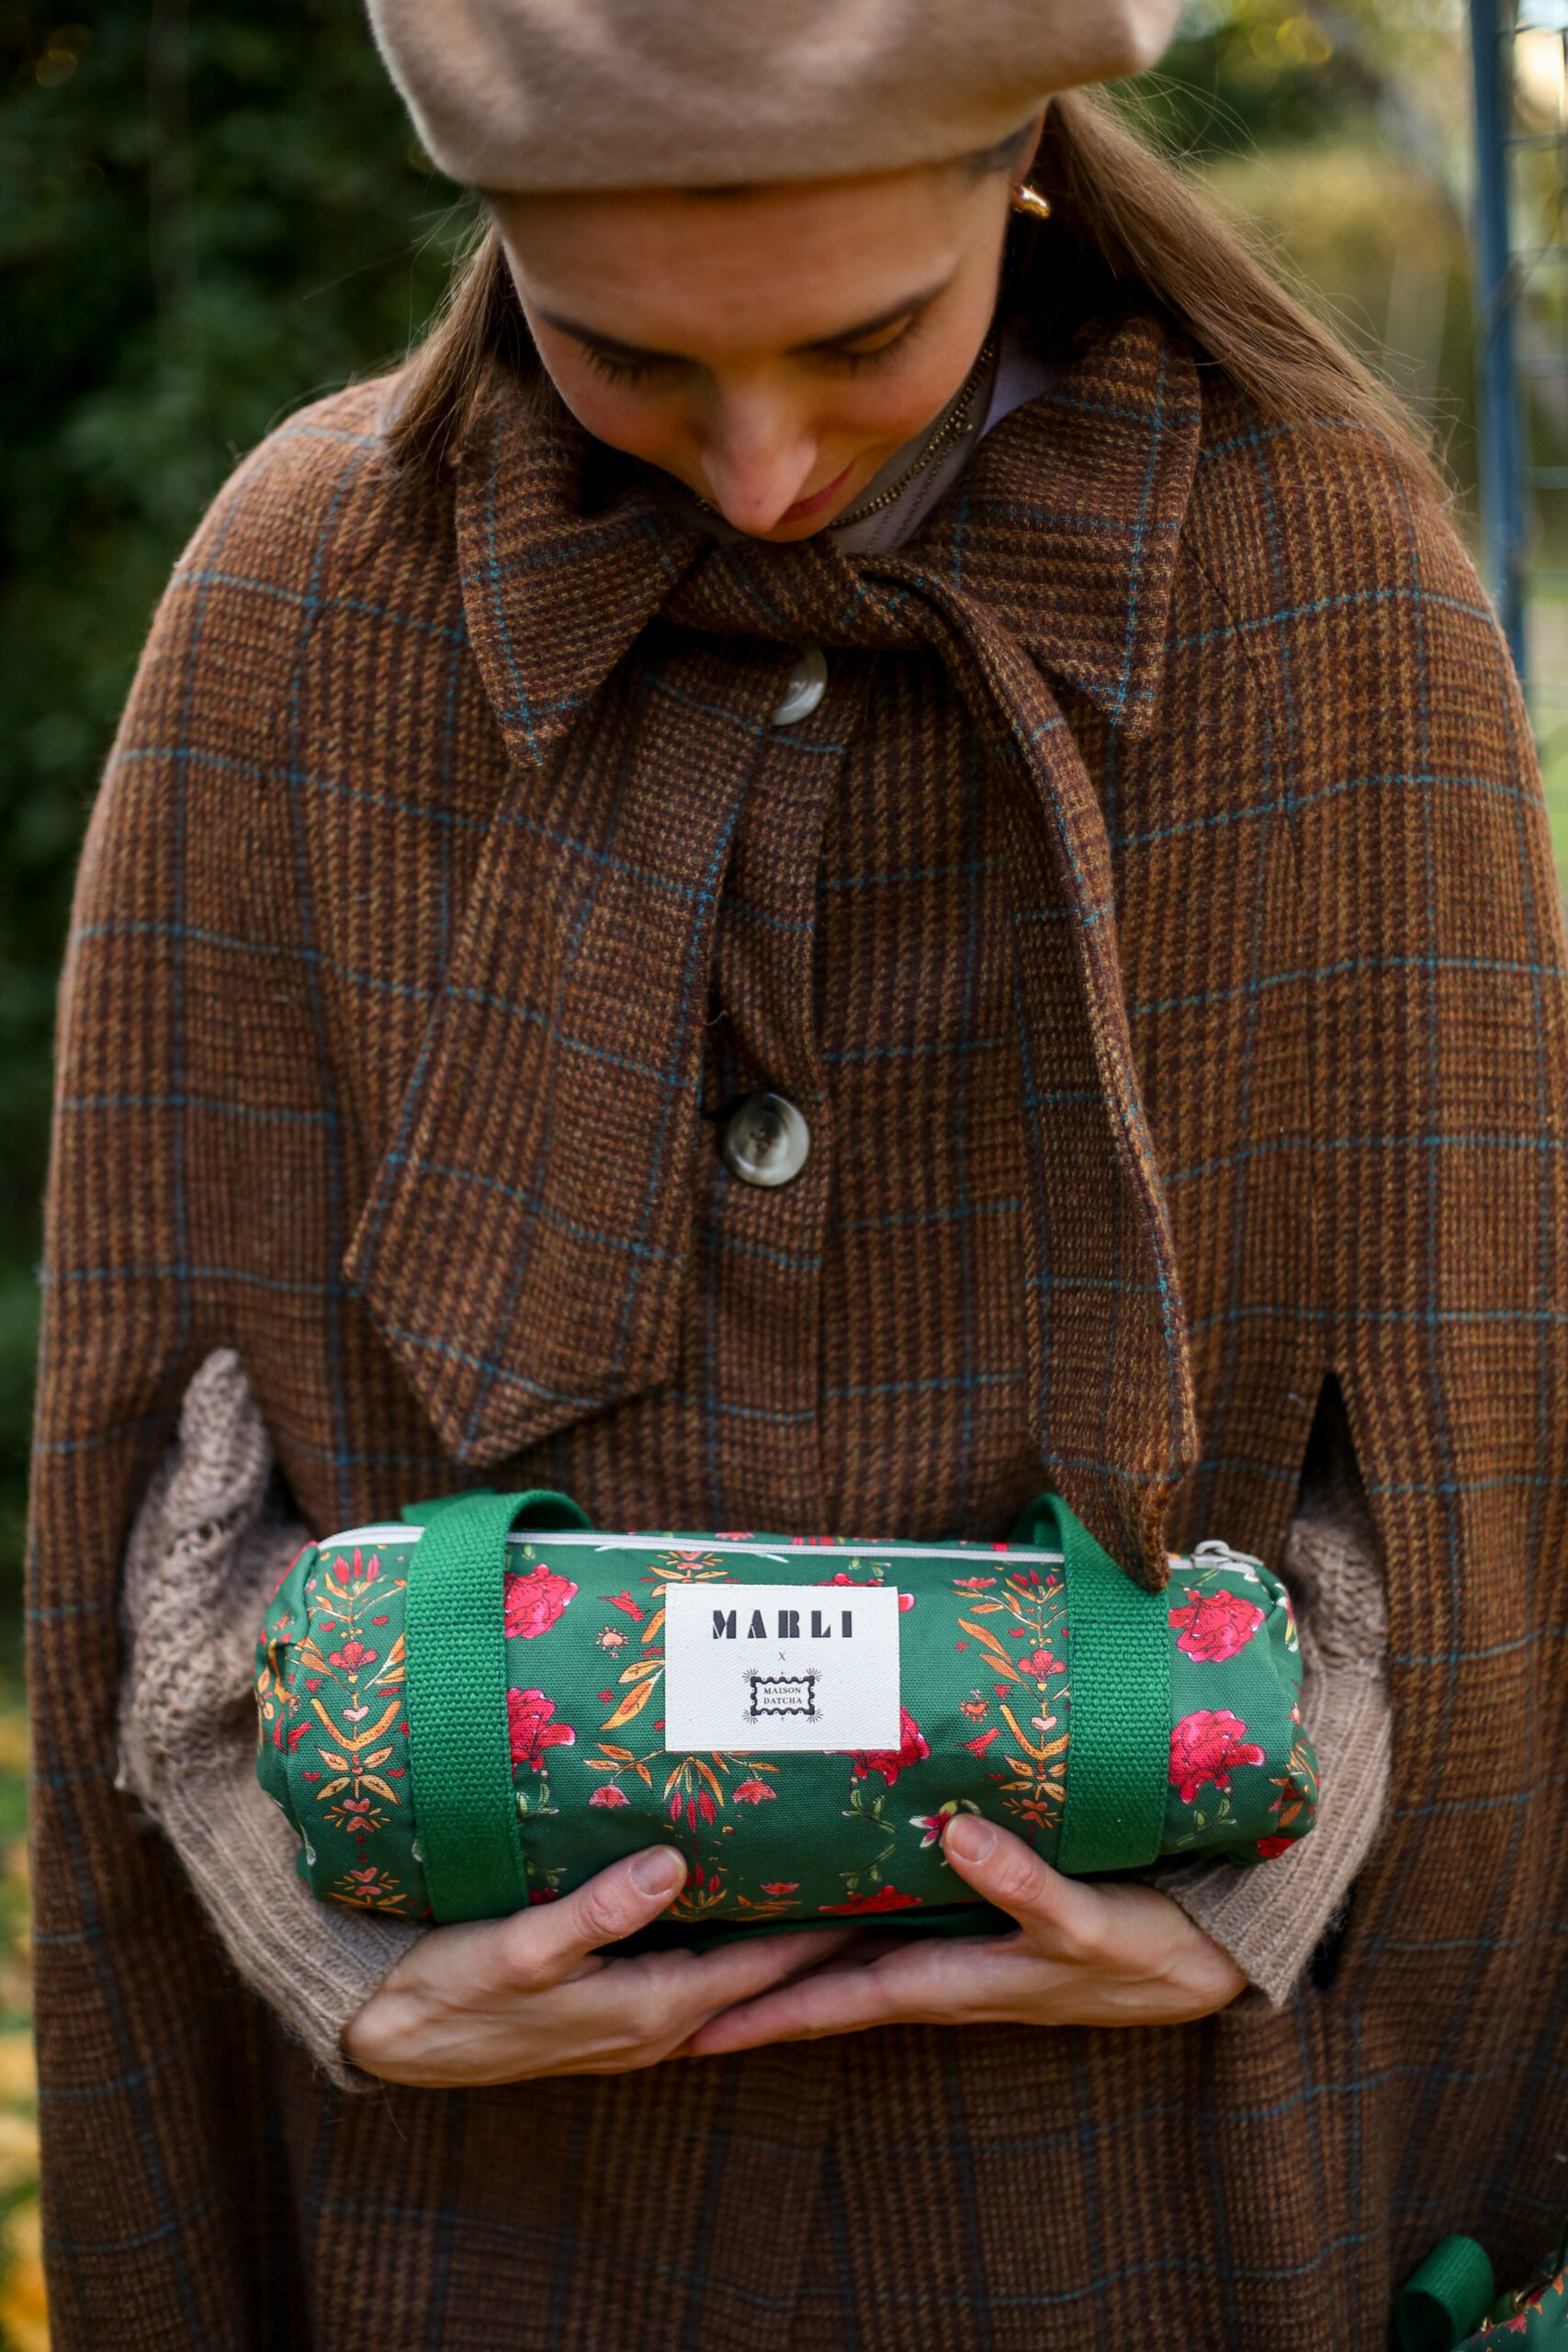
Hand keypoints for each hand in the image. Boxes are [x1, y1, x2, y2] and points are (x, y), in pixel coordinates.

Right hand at [342, 1846, 851, 2086]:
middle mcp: (656, 2026)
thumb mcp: (519, 1946)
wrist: (388, 2037)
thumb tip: (673, 1864)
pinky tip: (745, 1909)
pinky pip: (699, 1977)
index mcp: (649, 2009)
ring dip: (784, 1941)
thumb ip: (598, 1911)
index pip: (764, 1965)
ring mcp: (636, 2025)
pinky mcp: (614, 2012)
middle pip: (764, 1977)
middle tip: (886, 1883)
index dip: (826, 1928)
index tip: (881, 1887)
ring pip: (735, 1978)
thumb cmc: (450, 1987)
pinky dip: (736, 1945)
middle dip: (824, 1936)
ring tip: (838, 1889)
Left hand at [686, 1814, 1245, 2055]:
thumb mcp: (1093, 1921)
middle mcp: (950, 1974)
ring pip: (862, 1960)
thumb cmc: (1151, 1948)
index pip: (843, 1999)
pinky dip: (856, 1924)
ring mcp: (967, 1954)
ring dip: (800, 1959)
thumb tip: (951, 1834)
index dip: (771, 2010)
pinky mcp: (988, 1929)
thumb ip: (1027, 1884)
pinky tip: (833, 1892)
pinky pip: (901, 1933)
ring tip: (730, 1940)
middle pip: (835, 1987)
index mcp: (961, 1980)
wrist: (1210, 1959)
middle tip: (681, 1984)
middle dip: (762, 1991)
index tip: (696, 2025)